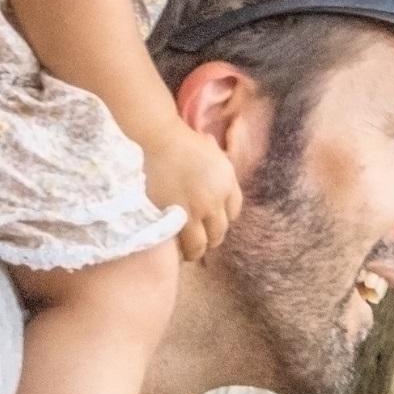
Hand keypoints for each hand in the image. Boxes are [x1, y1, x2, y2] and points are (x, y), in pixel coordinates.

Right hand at [139, 119, 241, 258]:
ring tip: (188, 253)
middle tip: (202, 241)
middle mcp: (214, 200)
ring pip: (200, 244)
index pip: (234, 212)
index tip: (213, 221)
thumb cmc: (184, 141)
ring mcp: (192, 211)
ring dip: (195, 251)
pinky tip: (173, 248)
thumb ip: (223, 173)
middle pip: (219, 232)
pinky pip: (178, 242)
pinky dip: (177, 248)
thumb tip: (223, 183)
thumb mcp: (214, 154)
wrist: (159, 140)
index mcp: (227, 183)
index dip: (223, 219)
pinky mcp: (171, 217)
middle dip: (212, 238)